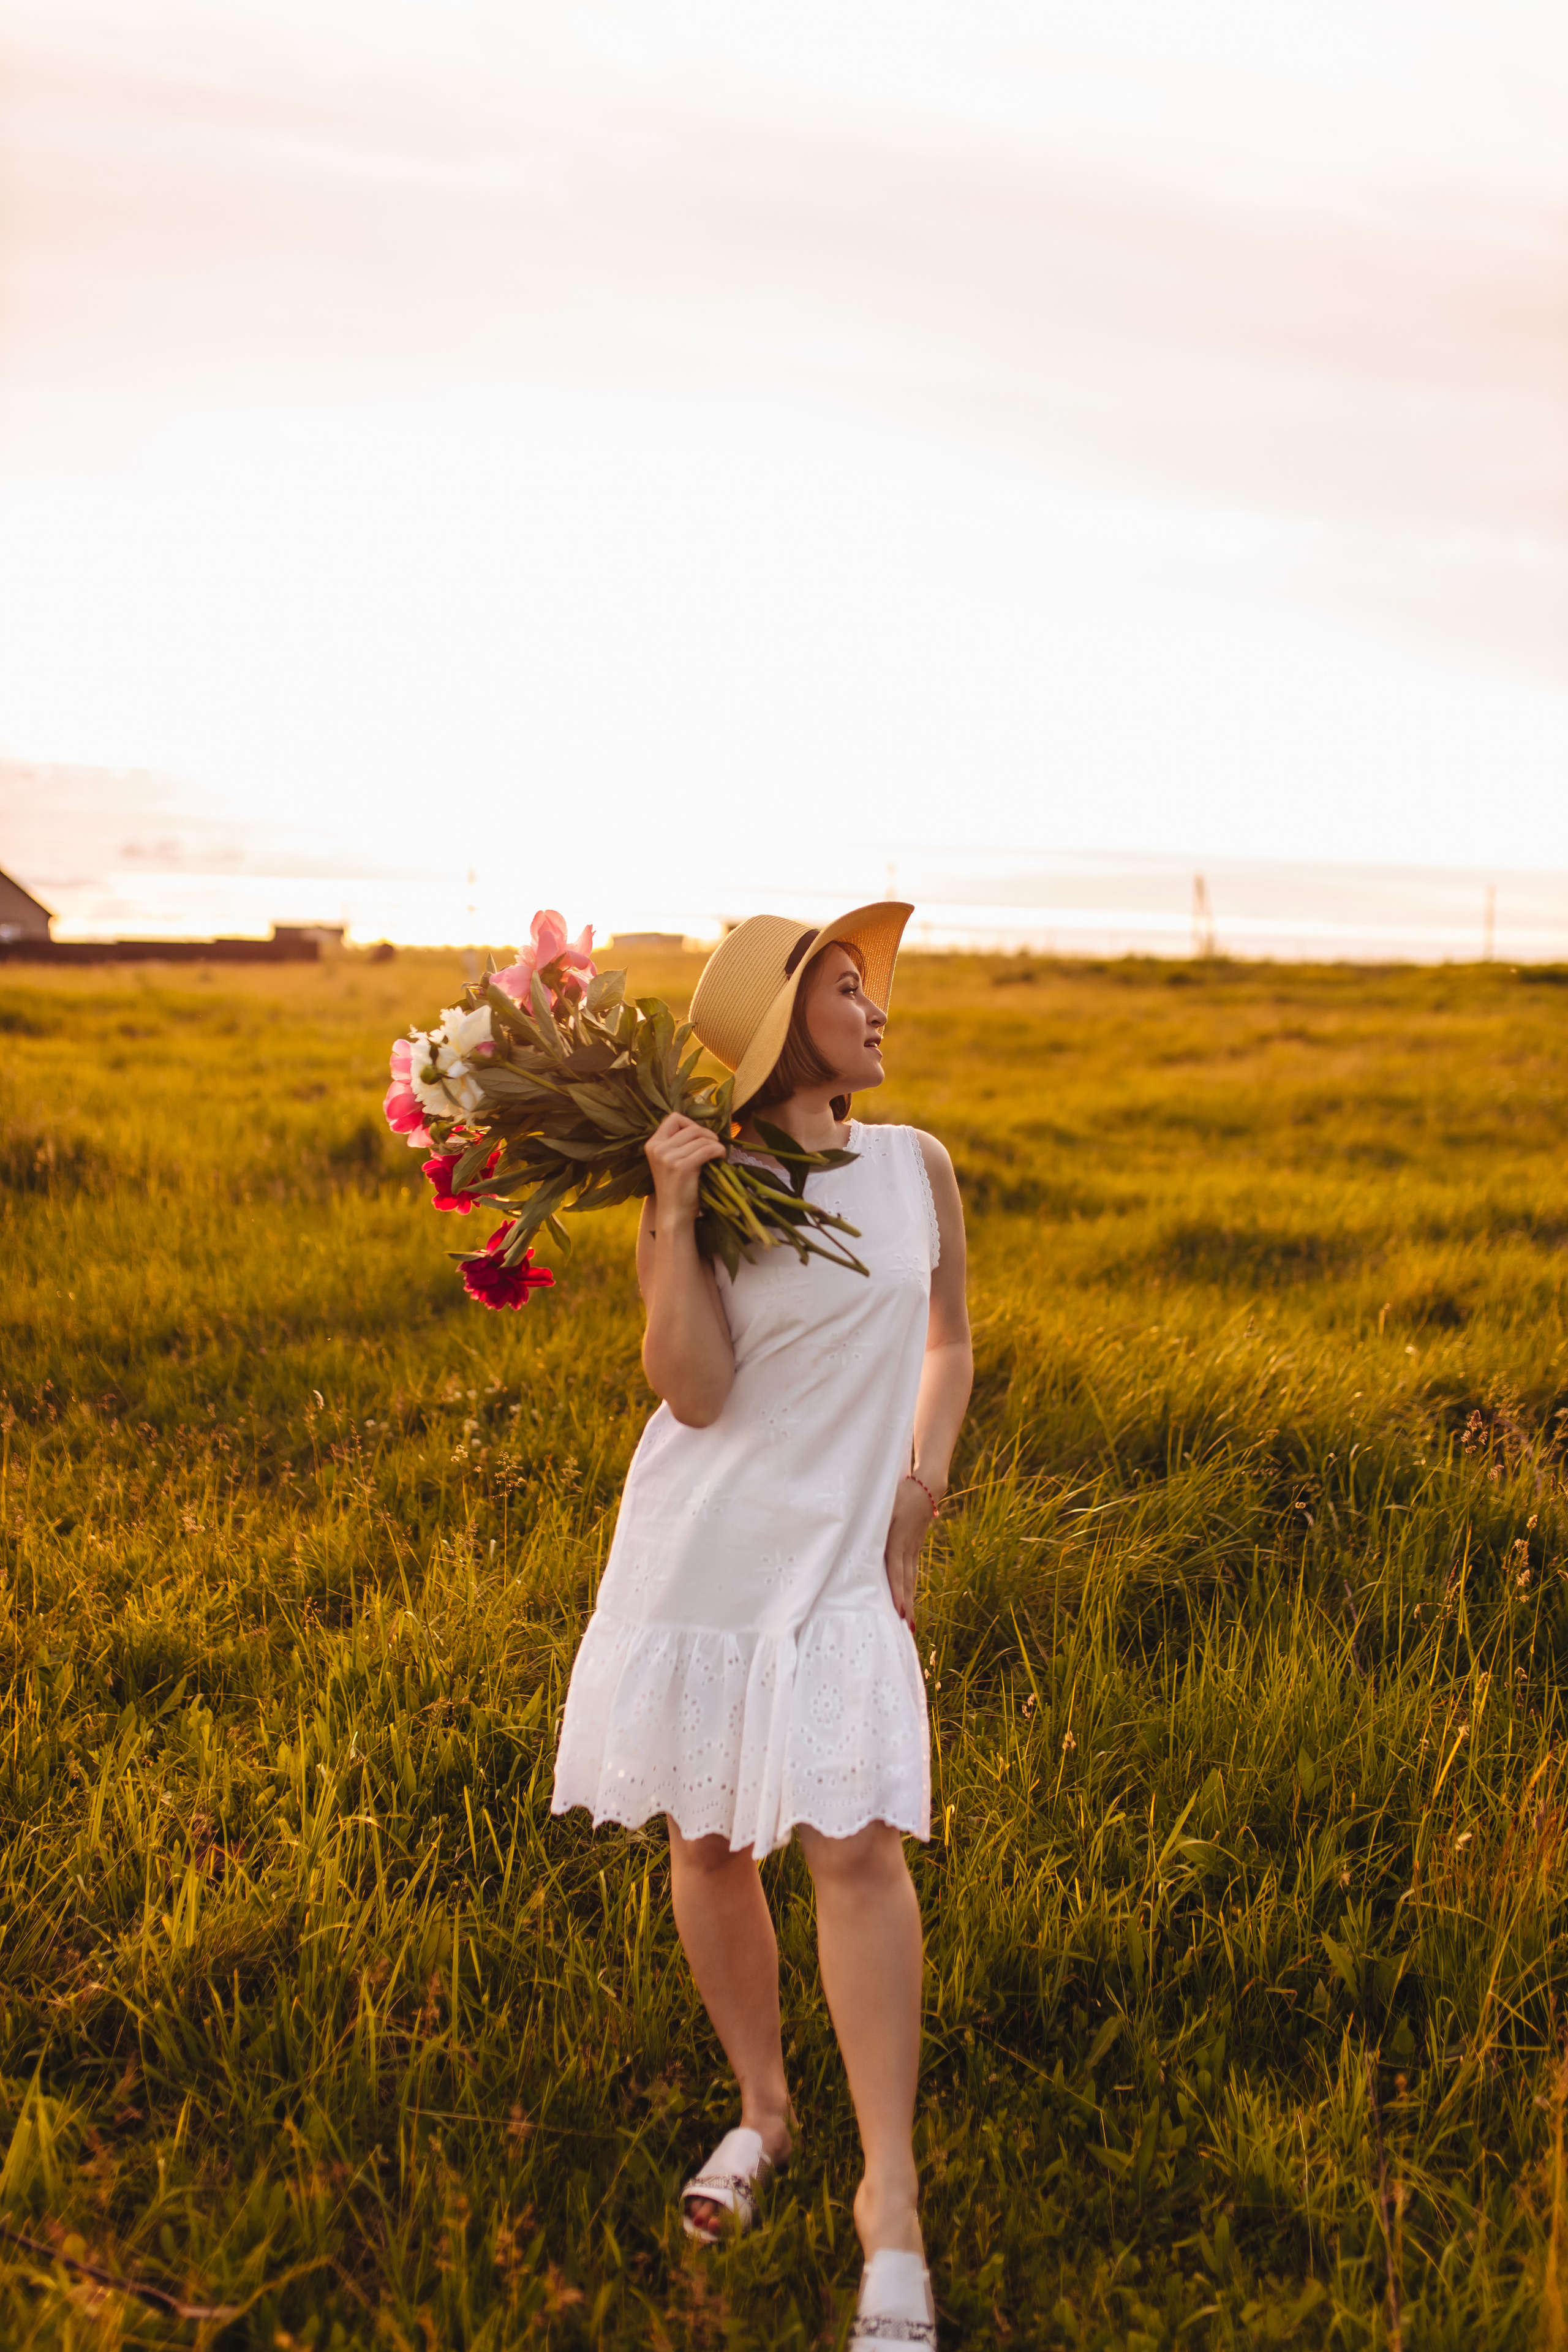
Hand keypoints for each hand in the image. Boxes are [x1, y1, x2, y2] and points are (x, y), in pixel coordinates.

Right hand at [644, 1113, 726, 1226]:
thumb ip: (676, 1144)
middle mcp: (658, 1148)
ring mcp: (668, 1157)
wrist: (673, 1214)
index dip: (691, 1124)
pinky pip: (707, 1149)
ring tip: (718, 1153)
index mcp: (652, 1144)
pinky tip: (721, 1157)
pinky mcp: (682, 1166)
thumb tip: (701, 1129)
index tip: (700, 1136)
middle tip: (714, 1145)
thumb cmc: (675, 1188)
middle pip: (691, 1128)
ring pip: (701, 1138)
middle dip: (707, 1134)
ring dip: (715, 1144)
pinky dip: (718, 1151)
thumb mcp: (668, 1161)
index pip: (673, 1118)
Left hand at [883, 1476, 938, 1626]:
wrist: (927, 1488)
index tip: (899, 1611)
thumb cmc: (900, 1495)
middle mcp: (908, 1549)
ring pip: (911, 1579)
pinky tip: (909, 1599)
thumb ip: (873, 1523)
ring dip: (910, 1601)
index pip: (896, 1572)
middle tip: (907, 1629)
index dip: (898, 1593)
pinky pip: (912, 1571)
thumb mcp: (884, 1506)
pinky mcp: (914, 1547)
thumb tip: (858, 1537)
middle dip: (907, 1606)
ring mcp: (913, 1549)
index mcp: (898, 1541)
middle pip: (906, 1582)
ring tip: (910, 1622)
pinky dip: (910, 1588)